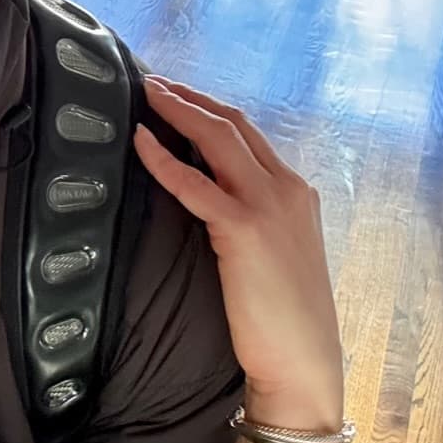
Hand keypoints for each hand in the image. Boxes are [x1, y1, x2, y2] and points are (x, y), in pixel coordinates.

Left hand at [135, 78, 344, 431]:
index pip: (250, 134)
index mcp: (297, 193)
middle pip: (234, 123)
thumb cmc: (285, 319)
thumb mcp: (277, 254)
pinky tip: (140, 141)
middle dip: (192, 98)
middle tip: (153, 82)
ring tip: (146, 93)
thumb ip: (256, 221)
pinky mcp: (244, 229)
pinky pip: (195, 183)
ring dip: (179, 110)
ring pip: (219, 138)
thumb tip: (214, 204)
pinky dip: (164, 158)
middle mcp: (287, 189)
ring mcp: (269, 205)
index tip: (178, 96)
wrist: (302, 360)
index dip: (210, 109)